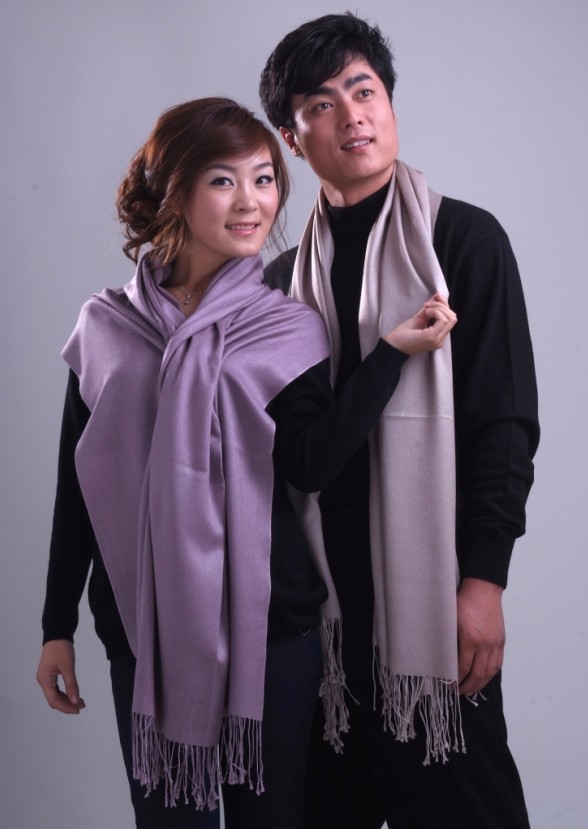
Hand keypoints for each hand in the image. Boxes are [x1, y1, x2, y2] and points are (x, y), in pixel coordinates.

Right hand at [36, 640, 85, 713]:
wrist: (57, 634)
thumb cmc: (61, 649)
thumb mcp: (68, 667)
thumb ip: (72, 685)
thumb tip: (75, 701)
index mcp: (44, 680)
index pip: (54, 700)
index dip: (66, 707)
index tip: (78, 710)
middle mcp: (43, 681)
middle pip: (53, 700)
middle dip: (67, 705)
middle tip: (81, 706)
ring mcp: (46, 678)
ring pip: (55, 695)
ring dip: (67, 700)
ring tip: (80, 702)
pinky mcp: (50, 675)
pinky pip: (56, 689)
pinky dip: (65, 693)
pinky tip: (74, 694)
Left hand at [384, 292, 456, 354]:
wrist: (393, 345)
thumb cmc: (404, 334)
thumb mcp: (420, 317)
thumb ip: (431, 308)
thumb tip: (439, 294)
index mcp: (439, 336)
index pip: (451, 318)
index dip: (444, 306)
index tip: (430, 302)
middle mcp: (441, 339)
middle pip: (453, 317)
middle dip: (442, 306)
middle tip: (426, 306)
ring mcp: (438, 339)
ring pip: (450, 317)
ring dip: (438, 308)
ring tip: (426, 310)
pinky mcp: (432, 337)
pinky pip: (443, 319)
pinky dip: (435, 312)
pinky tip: (426, 313)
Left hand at [457, 577, 504, 695]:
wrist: (483, 589)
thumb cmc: (463, 600)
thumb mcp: (450, 619)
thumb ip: (449, 639)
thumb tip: (442, 656)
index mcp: (470, 638)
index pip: (463, 666)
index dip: (456, 679)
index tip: (449, 685)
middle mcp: (485, 644)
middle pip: (477, 673)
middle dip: (468, 686)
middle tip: (458, 692)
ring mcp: (495, 643)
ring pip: (489, 671)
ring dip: (480, 683)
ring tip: (470, 689)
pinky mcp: (501, 641)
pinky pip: (497, 663)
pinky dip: (490, 674)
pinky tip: (483, 678)